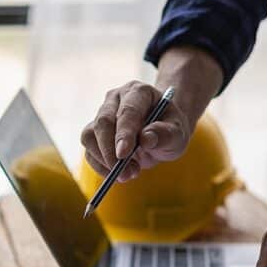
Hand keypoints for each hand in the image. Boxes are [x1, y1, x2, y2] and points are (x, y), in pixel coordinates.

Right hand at [80, 46, 223, 181]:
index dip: (124, 133)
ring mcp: (102, 114)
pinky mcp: (93, 133)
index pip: (128, 111)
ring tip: (129, 174)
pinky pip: (88, 151)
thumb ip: (165, 134)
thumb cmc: (170, 130)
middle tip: (126, 174)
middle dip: (111, 152)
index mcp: (139, 92)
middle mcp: (116, 99)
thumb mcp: (177, 133)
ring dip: (105, 160)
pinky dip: (100, 167)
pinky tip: (118, 174)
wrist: (161, 133)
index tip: (123, 154)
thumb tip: (146, 139)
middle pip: (103, 122)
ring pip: (89, 136)